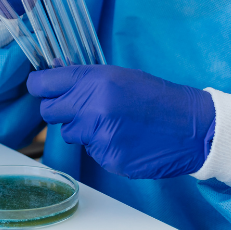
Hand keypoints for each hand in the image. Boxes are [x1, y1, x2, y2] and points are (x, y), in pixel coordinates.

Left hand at [28, 65, 215, 178]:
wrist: (191, 127)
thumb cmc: (154, 96)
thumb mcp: (117, 75)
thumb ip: (82, 77)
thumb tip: (52, 72)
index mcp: (92, 81)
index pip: (41, 84)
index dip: (39, 86)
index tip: (41, 88)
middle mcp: (91, 107)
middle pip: (48, 111)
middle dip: (59, 110)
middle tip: (80, 108)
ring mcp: (98, 135)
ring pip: (69, 133)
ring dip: (82, 129)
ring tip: (111, 123)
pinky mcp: (107, 158)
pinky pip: (90, 151)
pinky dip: (101, 146)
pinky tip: (122, 138)